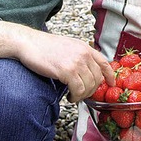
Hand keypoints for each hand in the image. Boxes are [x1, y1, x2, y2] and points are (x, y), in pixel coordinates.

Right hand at [0, 21, 115, 101]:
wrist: (29, 43)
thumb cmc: (45, 46)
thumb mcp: (69, 46)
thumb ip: (80, 55)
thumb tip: (86, 70)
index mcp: (85, 48)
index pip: (104, 63)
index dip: (110, 76)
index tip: (111, 84)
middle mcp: (84, 54)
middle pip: (97, 78)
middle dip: (92, 90)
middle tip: (82, 94)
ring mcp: (76, 62)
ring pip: (89, 86)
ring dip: (82, 95)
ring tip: (74, 96)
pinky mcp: (67, 71)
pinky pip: (78, 90)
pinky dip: (75, 97)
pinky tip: (69, 97)